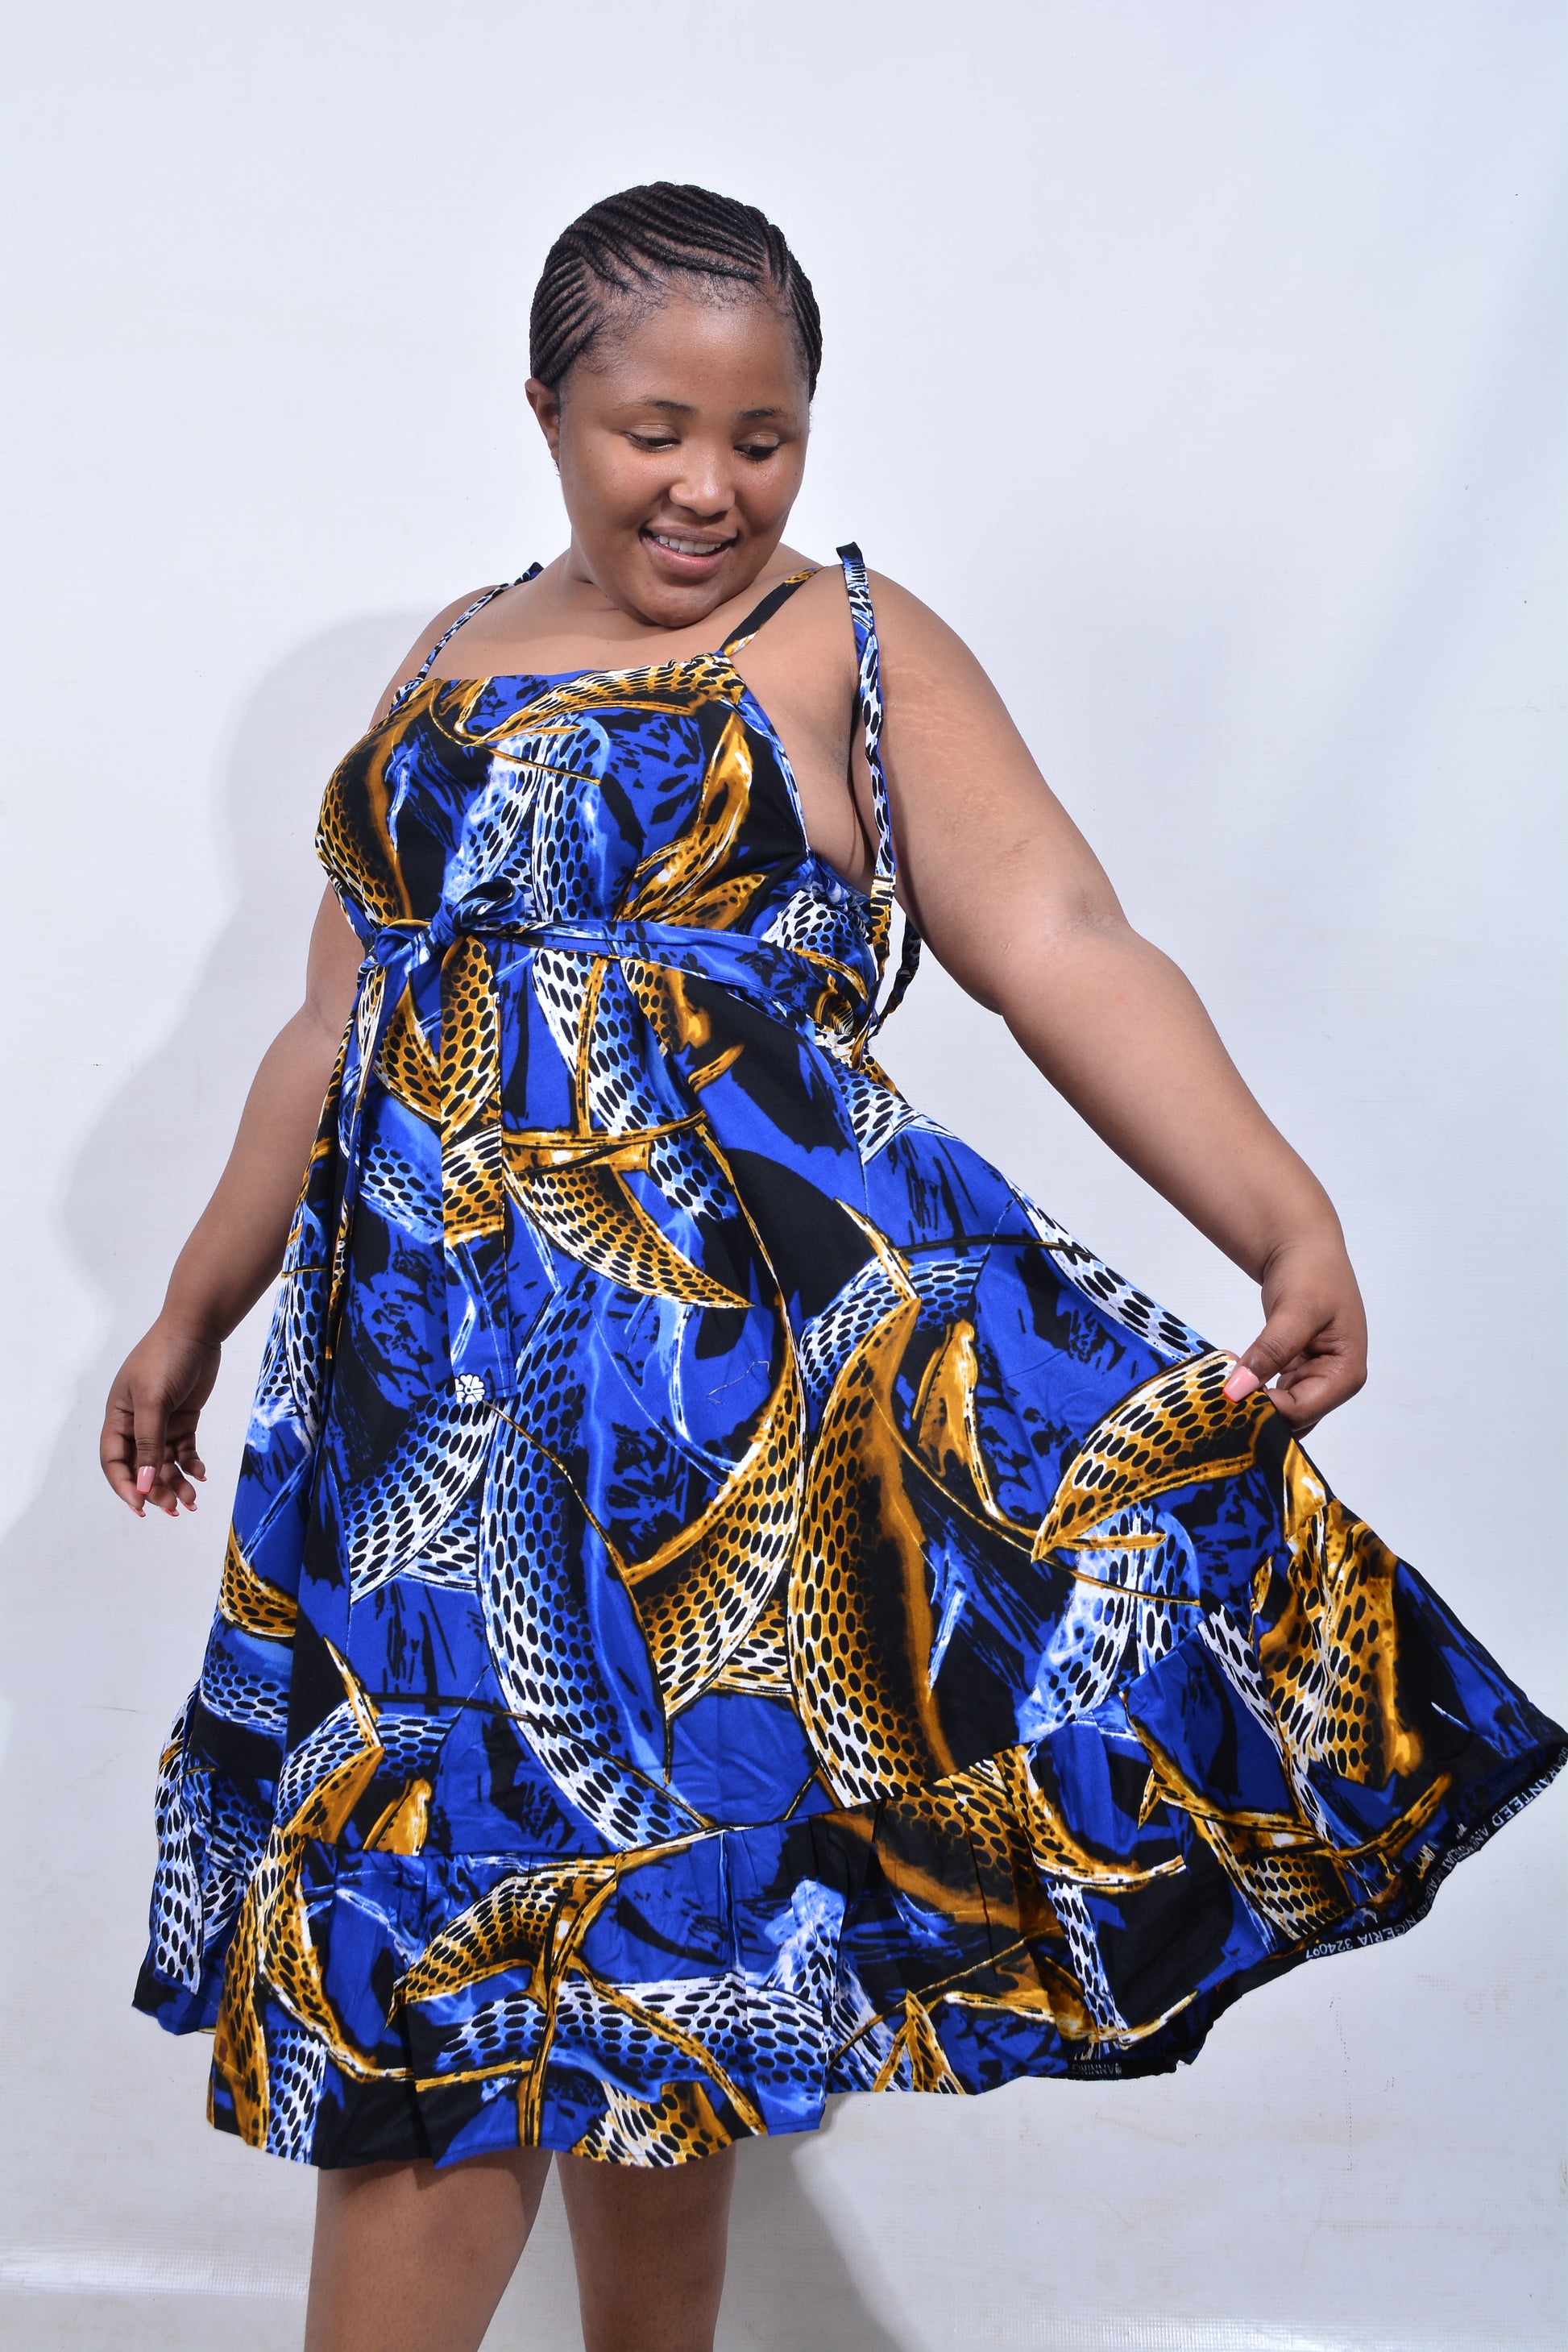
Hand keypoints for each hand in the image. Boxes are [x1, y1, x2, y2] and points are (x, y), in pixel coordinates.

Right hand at [100, 1317, 221, 1516]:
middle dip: (155, 1489)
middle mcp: (136, 1424)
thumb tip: (144, 1482)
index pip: (114, 1461)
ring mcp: (161, 1422)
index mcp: (117, 1418)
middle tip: (174, 1508)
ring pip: (164, 1463)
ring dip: (175, 1483)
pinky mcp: (183, 1419)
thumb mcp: (153, 1401)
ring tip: (192, 1500)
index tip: (141, 1506)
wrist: (197, 1329)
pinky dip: (191, 1465)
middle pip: (141, 1467)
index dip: (126, 1485)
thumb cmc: (166, 1358)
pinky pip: (183, 1450)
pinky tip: (200, 1475)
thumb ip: (148, 1442)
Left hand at [1221, 1234, 1366, 1435]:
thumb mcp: (1294, 1311)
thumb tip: (1238, 1390)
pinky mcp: (1296, 1371)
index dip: (1266, 1408)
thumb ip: (1270, 1352)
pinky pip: (1273, 1393)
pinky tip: (1230, 1373)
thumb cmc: (1312, 1273)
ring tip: (1223, 1380)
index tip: (1230, 1394)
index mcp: (1346, 1373)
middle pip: (1294, 1418)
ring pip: (1281, 1410)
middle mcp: (1334, 1382)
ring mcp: (1315, 1378)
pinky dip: (1252, 1387)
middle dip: (1259, 1409)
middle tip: (1221, 1390)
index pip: (1302, 1411)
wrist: (1304, 1248)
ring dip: (1253, 1399)